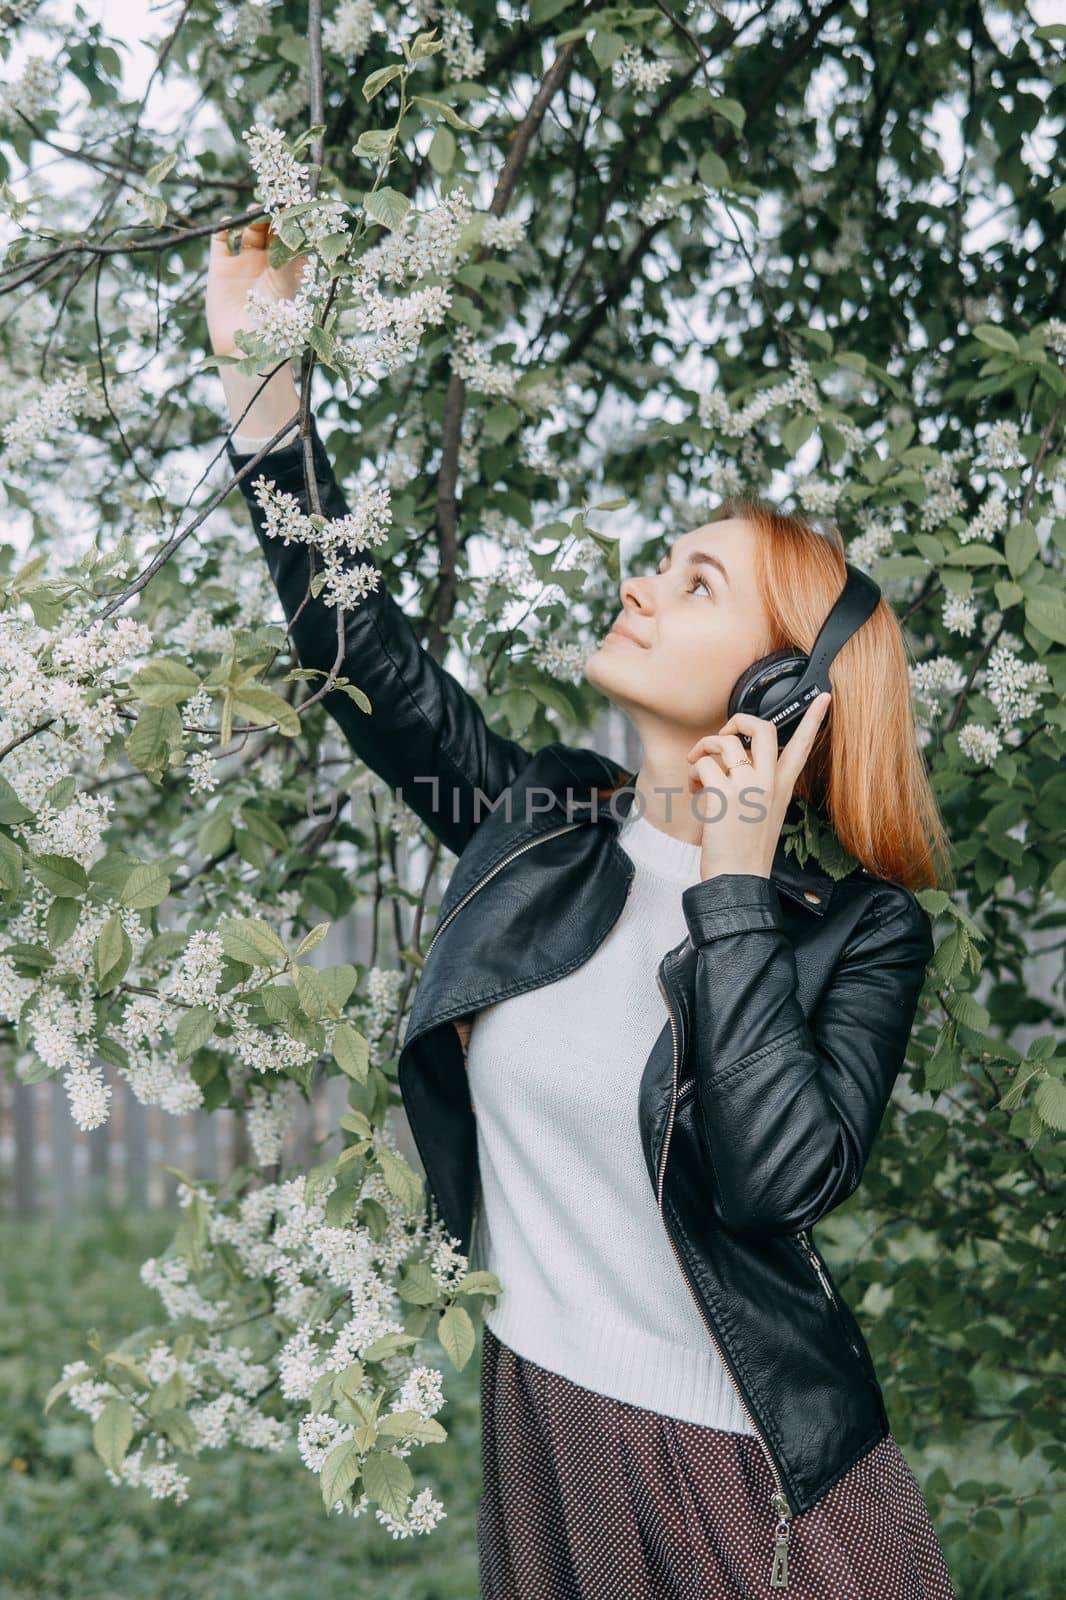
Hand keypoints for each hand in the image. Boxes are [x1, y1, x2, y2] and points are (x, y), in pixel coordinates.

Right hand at [206, 219, 306, 358]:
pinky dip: (224, 228)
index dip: (293, 222)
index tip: (297, 205)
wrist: (243, 350)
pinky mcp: (221, 268)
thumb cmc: (272, 326)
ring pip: (249, 231)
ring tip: (255, 209)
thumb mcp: (283, 290)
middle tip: (275, 201)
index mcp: (287, 271)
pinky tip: (228, 222)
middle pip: (271, 231)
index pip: (292, 239)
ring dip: (252, 218)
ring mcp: (244, 265)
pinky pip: (222, 241)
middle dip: (273, 215)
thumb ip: (285, 259)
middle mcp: (267, 265)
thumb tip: (292, 228)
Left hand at [686, 692, 831, 880]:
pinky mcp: (724, 796)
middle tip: (725, 735)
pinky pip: (703, 763)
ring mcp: (748, 788)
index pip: (804, 745)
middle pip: (763, 728)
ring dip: (704, 748)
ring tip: (698, 767)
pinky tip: (694, 787)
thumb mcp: (766, 813)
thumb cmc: (747, 849)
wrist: (739, 879)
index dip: (815, 718)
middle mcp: (769, 782)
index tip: (824, 696)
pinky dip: (693, 771)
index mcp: (783, 786)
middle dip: (739, 721)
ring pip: (726, 742)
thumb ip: (759, 784)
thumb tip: (736, 758)